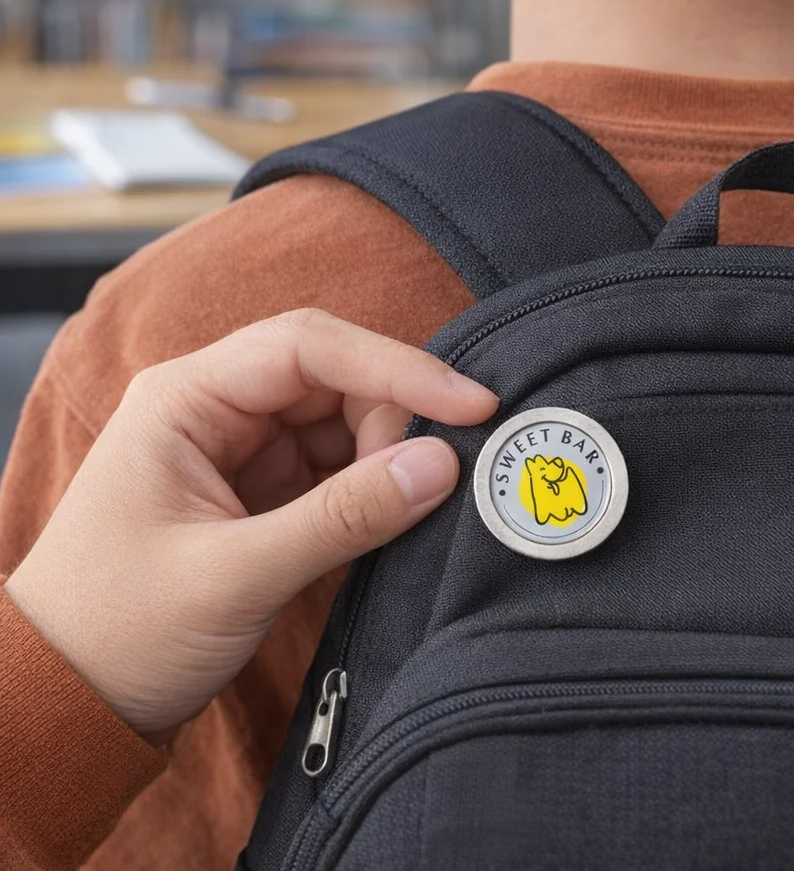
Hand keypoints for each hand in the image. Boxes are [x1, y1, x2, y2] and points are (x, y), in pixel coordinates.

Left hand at [4, 309, 497, 740]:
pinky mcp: (264, 488)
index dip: (398, 367)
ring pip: (344, 420)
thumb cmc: (119, 629)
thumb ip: (344, 516)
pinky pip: (338, 465)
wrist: (72, 697)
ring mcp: (242, 448)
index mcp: (187, 399)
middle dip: (393, 419)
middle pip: (336, 378)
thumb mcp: (235, 575)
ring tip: (410, 505)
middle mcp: (217, 408)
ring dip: (388, 454)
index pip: (309, 348)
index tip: (469, 403)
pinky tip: (395, 511)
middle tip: (432, 477)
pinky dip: (374, 485)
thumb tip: (440, 465)